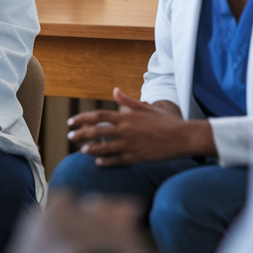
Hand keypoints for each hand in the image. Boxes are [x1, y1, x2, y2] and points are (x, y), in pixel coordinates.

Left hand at [66, 89, 213, 165]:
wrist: (182, 137)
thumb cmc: (165, 121)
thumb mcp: (146, 108)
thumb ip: (128, 101)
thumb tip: (115, 90)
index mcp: (126, 117)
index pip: (98, 116)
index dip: (82, 119)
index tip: (71, 122)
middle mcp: (125, 130)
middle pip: (96, 132)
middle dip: (80, 134)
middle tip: (70, 137)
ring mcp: (130, 145)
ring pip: (104, 148)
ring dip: (90, 149)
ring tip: (81, 150)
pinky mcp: (136, 157)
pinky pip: (117, 160)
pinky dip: (106, 161)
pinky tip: (97, 162)